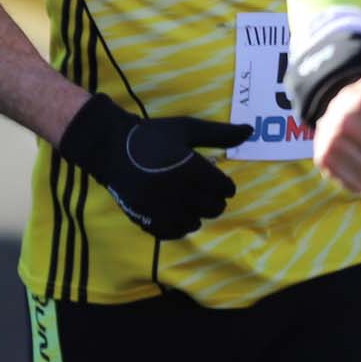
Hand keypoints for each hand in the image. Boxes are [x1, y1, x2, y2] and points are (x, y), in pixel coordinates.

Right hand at [54, 97, 246, 239]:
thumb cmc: (151, 136)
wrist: (110, 147)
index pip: (223, 188)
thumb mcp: (186, 129)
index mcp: (190, 168)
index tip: (216, 181)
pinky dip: (179, 226)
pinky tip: (177, 214)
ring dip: (197, 213)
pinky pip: (173, 232)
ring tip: (189, 202)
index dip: (224, 185)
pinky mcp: (146, 218)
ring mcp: (161, 207)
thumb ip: (219, 134)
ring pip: (195, 222)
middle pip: (213, 208)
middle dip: (214, 200)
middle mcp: (178, 190)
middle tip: (205, 192)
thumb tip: (250, 130)